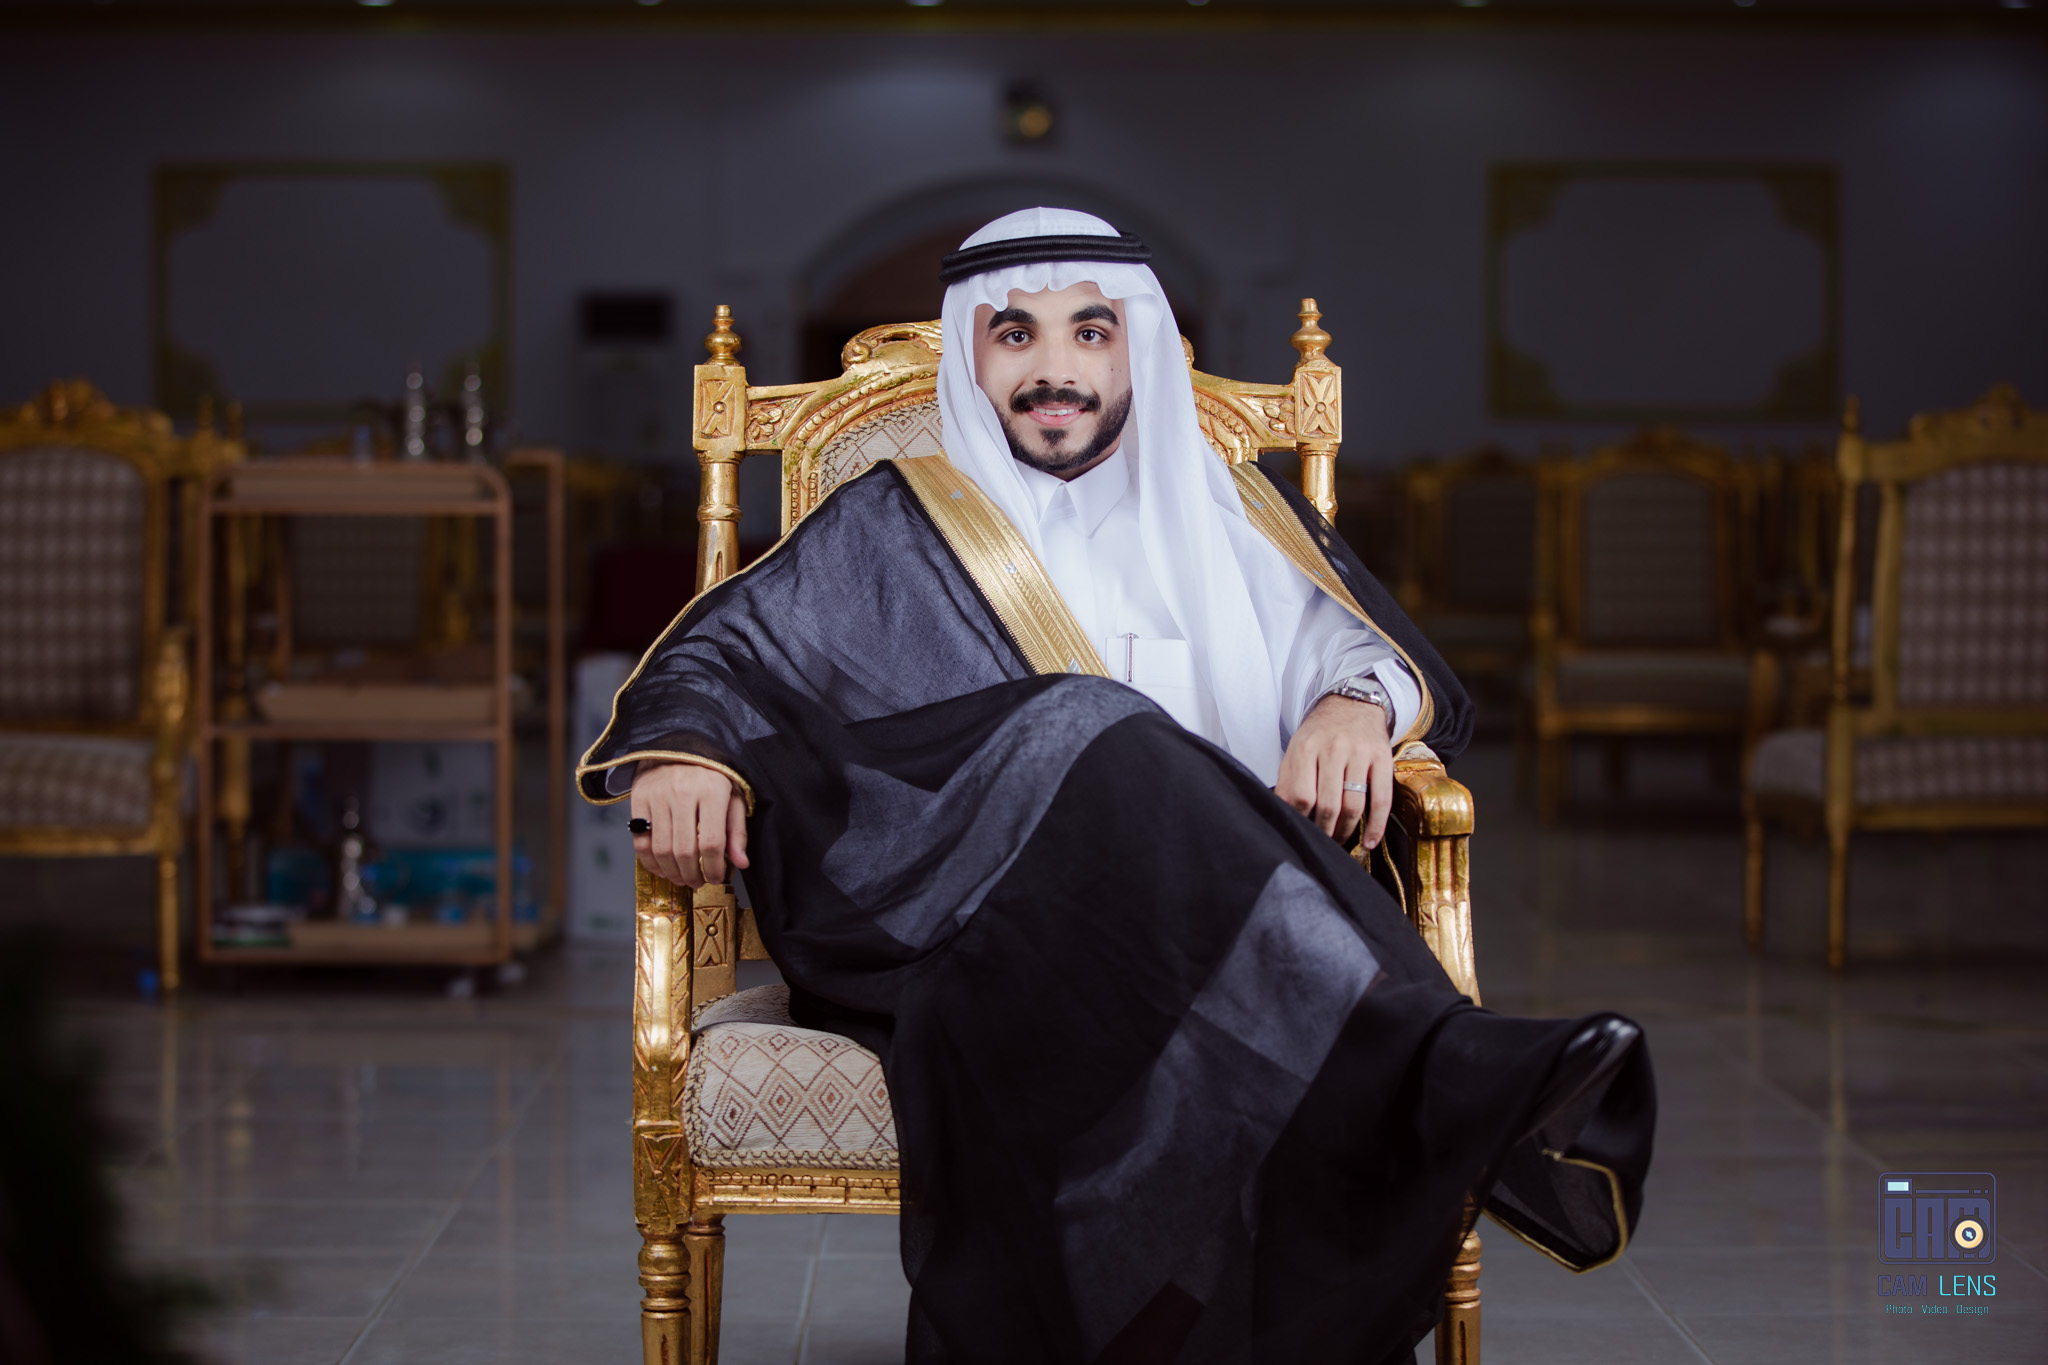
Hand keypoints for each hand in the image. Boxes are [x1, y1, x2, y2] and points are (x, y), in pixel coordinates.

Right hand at [630, 762, 749, 888]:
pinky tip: (662, 868)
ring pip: (661, 850)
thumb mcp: (733, 795)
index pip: (712, 842)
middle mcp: (683, 792)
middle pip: (685, 850)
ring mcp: (658, 795)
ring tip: (683, 878)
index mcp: (712, 790)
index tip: (716, 877)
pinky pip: (640, 841)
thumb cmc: (710, 773)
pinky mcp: (639, 799)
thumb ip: (737, 830)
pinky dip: (650, 862)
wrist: (678, 745)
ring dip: (672, 873)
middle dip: (692, 875)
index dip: (713, 868)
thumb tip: (741, 863)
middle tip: (698, 882)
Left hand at [1276, 694, 1394, 848]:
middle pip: (1328, 805)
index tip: (1302, 832)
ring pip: (1353, 805)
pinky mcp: (1383, 759)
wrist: (1352, 705)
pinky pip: (1382, 799)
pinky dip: (1377, 825)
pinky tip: (1370, 842)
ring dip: (1346, 831)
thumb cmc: (1321, 734)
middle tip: (1322, 843)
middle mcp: (1333, 749)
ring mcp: (1360, 754)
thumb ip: (1287, 781)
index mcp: (1306, 748)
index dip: (1301, 820)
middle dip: (1324, 831)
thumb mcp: (1296, 749)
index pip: (1300, 796)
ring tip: (1340, 840)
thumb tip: (1280, 814)